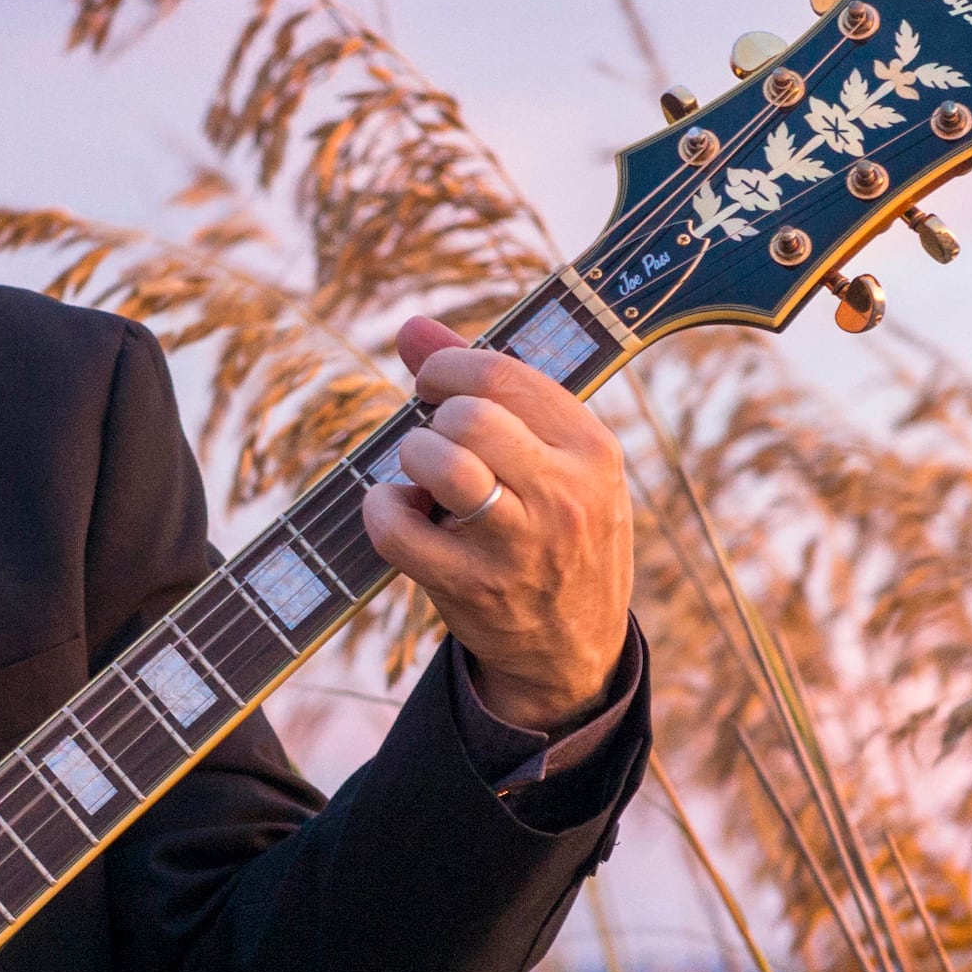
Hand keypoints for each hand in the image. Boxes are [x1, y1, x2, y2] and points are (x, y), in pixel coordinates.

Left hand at [361, 319, 636, 730]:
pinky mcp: (471, 588)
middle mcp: (563, 495)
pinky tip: (400, 512)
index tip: (432, 384)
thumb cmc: (557, 528)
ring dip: (412, 459)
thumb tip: (409, 326)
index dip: (446, 367)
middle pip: (470, 417)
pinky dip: (381, 510)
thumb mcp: (556, 456)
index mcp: (590, 449)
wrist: (575, 645)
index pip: (503, 376)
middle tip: (433, 435)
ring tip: (422, 476)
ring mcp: (518, 546)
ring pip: (441, 465)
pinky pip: (397, 529)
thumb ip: (490, 386)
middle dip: (433, 416)